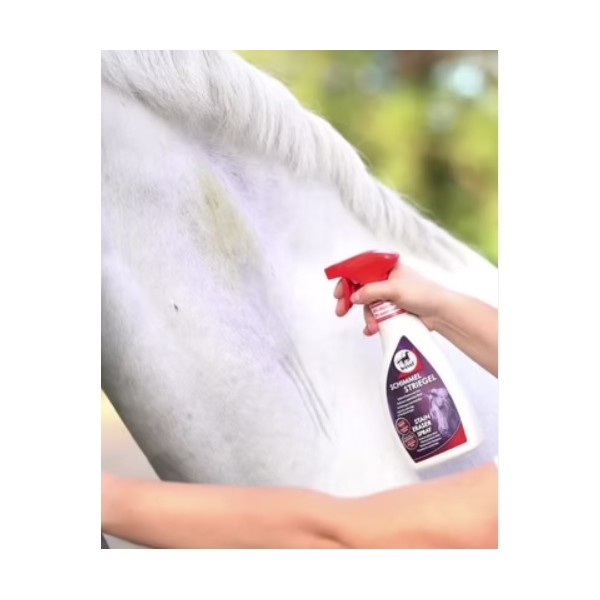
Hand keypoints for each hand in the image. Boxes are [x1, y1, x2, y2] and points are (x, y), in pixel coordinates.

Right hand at [333, 263, 447, 334]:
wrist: (441, 313)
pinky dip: (372, 322)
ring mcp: (389, 295)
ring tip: (372, 326)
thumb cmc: (424, 294)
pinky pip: (376, 315)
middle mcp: (386, 279)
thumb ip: (371, 291)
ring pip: (368, 304)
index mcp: (387, 267)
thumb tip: (354, 297)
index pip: (361, 269)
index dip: (347, 279)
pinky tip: (372, 329)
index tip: (338, 292)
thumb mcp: (394, 289)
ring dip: (367, 316)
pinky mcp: (392, 310)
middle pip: (360, 288)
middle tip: (341, 311)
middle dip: (350, 300)